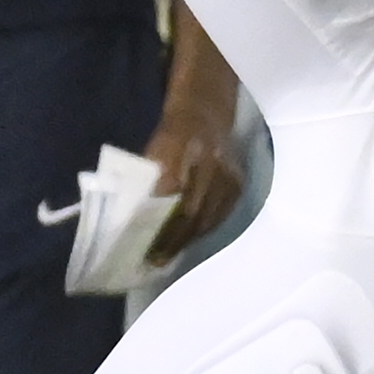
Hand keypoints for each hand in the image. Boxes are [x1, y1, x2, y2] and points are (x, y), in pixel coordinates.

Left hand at [142, 97, 246, 265]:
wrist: (207, 114)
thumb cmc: (172, 133)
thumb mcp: (152, 148)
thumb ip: (146, 179)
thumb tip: (134, 217)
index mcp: (182, 148)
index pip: (168, 192)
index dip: (156, 219)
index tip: (143, 242)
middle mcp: (210, 162)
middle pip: (191, 211)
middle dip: (173, 239)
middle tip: (156, 259)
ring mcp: (228, 175)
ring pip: (208, 218)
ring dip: (188, 240)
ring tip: (169, 255)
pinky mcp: (238, 185)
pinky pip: (221, 216)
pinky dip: (204, 230)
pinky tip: (190, 239)